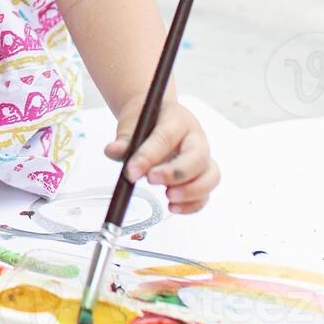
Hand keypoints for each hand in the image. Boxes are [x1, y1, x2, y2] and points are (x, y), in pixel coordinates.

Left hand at [105, 98, 219, 214]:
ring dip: (191, 191)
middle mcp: (196, 138)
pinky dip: (193, 204)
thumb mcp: (132, 125)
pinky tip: (173, 206)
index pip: (166, 137)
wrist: (156, 117)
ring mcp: (203, 158)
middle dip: (176, 173)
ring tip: (168, 196)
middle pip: (197, 157)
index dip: (149, 156)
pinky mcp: (203, 176)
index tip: (132, 171)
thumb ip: (124, 140)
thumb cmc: (147, 121)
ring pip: (211, 176)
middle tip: (152, 180)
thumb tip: (112, 150)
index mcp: (178, 120)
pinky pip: (206, 193)